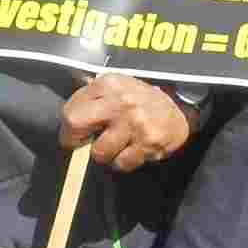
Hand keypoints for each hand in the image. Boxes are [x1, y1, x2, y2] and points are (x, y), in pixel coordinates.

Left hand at [59, 73, 191, 170]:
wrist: (179, 108)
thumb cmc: (139, 100)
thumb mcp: (116, 87)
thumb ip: (91, 96)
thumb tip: (67, 113)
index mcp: (108, 83)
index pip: (70, 111)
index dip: (69, 129)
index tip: (76, 134)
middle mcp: (120, 100)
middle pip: (75, 124)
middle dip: (76, 141)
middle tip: (85, 144)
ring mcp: (135, 122)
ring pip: (99, 152)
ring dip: (106, 154)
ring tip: (118, 144)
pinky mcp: (148, 142)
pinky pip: (122, 163)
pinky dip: (124, 161)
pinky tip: (132, 149)